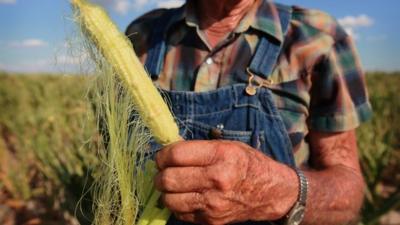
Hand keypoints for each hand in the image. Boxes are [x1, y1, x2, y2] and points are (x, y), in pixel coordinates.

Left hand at [154, 140, 298, 224]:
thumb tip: (168, 153)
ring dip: (165, 191)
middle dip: (159, 174)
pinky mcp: (211, 220)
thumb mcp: (227, 146)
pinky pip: (180, 213)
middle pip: (168, 179)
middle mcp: (216, 180)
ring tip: (171, 185)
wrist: (270, 192)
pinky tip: (184, 196)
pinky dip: (176, 204)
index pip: (176, 155)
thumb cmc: (246, 163)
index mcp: (220, 156)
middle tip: (162, 171)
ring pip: (169, 199)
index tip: (162, 157)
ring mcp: (213, 203)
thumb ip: (198, 149)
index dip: (162, 155)